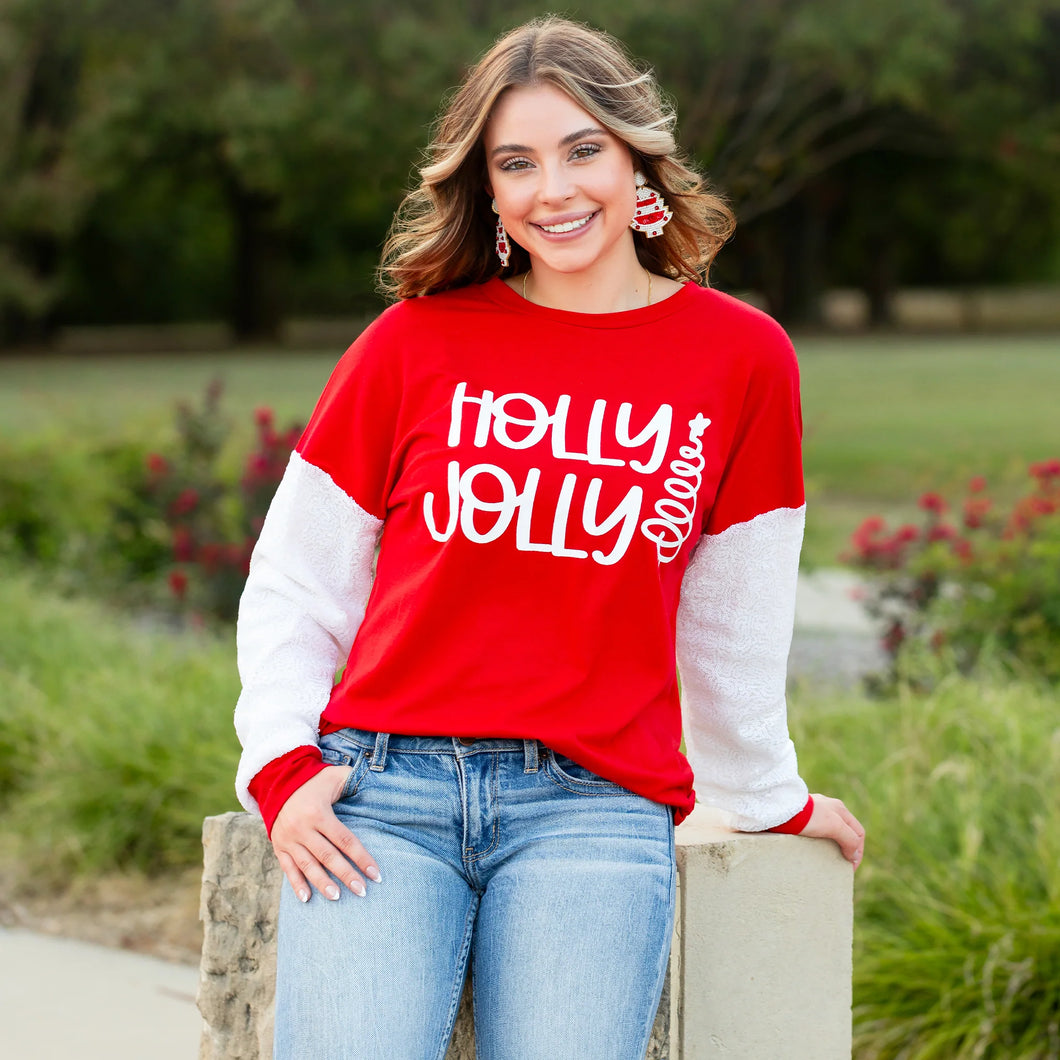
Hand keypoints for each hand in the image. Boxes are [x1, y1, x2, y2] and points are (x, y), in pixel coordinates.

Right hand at [270, 765, 381, 901]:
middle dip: (346, 875)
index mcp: (319, 813)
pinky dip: (296, 884)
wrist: (277, 783)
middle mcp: (303, 828)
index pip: (345, 840)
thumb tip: (376, 782)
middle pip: (328, 856)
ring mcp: (289, 839)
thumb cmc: (313, 781)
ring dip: (323, 883)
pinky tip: (307, 899)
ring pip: (308, 865)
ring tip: (337, 898)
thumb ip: (353, 779)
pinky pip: (288, 868)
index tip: (376, 874)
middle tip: (361, 892)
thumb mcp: (334, 776)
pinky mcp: (279, 846)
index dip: (362, 858)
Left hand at [800, 793, 864, 869]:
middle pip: (845, 832)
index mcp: (840, 809)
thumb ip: (849, 839)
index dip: (858, 851)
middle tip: (840, 865)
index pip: (858, 833)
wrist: (779, 809)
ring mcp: (814, 813)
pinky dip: (819, 844)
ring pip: (830, 833)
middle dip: (846, 849)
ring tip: (827, 861)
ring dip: (832, 847)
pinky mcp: (801, 819)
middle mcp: (828, 808)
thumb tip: (854, 856)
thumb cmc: (807, 816)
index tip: (850, 867)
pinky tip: (813, 851)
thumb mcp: (834, 826)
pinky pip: (815, 833)